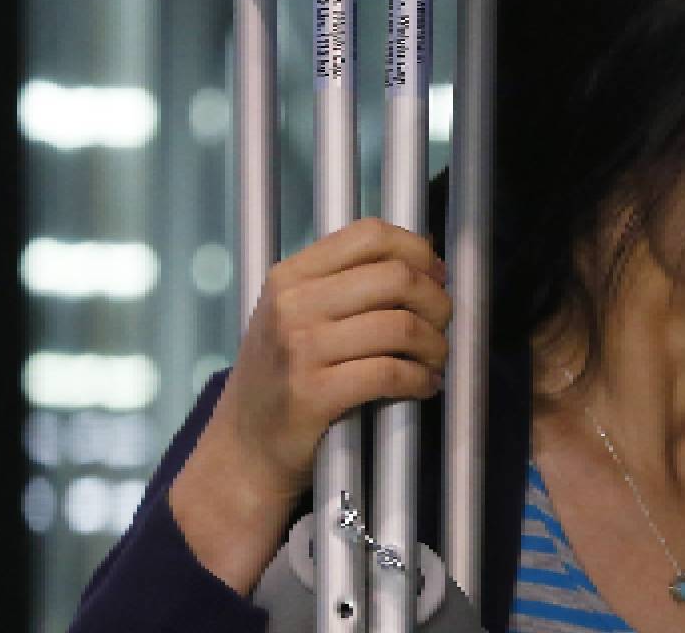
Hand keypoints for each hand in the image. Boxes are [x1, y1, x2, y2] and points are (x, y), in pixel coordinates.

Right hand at [171, 218, 449, 591]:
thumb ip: (345, 283)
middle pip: (396, 277)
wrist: (242, 449)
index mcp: (290, 275)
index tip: (436, 276)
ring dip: (435, 346)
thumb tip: (424, 253)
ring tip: (435, 361)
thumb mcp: (294, 315)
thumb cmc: (281, 379)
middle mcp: (292, 305)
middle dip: (436, 301)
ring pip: (401, 326)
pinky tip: (423, 386)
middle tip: (442, 325)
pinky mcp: (313, 394)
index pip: (369, 234)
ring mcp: (300, 349)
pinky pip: (390, 373)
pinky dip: (420, 380)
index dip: (417, 250)